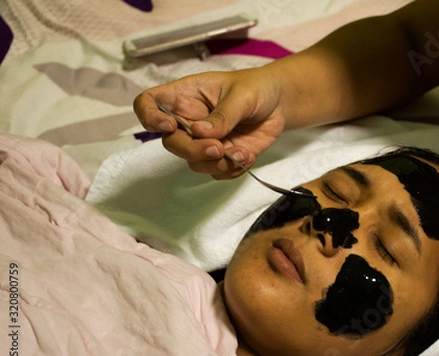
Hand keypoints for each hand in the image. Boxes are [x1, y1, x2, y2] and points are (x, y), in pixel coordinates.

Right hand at [133, 68, 285, 178]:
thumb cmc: (256, 88)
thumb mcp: (241, 95)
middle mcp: (188, 120)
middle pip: (171, 142)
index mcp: (185, 96)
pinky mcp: (221, 157)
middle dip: (193, 150)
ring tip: (243, 152)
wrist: (279, 104)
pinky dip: (231, 170)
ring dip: (217, 164)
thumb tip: (199, 132)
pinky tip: (248, 156)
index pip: (148, 104)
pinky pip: (216, 173)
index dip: (149, 117)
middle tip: (218, 148)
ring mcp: (203, 141)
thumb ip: (222, 114)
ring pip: (193, 162)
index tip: (169, 126)